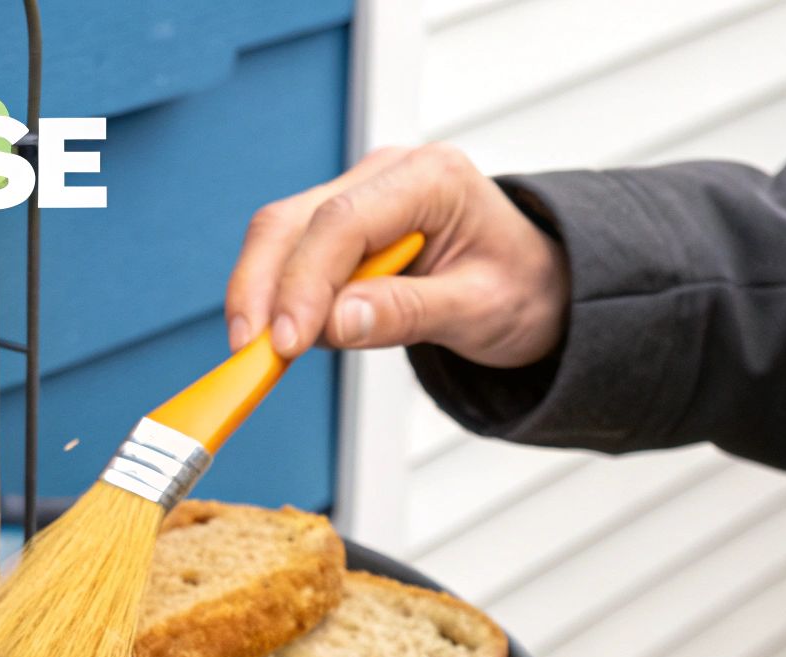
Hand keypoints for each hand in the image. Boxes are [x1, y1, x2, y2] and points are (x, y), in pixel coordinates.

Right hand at [226, 143, 569, 366]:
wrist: (537, 285)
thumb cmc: (520, 289)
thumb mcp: (479, 311)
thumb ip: (407, 313)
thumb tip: (333, 324)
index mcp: (432, 178)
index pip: (342, 221)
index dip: (304, 283)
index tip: (285, 342)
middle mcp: (388, 173)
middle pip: (294, 220)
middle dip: (262, 287)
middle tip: (248, 352)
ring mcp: (361, 194)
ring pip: (281, 234)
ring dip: (262, 294)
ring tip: (259, 354)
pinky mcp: (343, 225)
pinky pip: (293, 254)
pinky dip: (278, 297)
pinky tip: (284, 338)